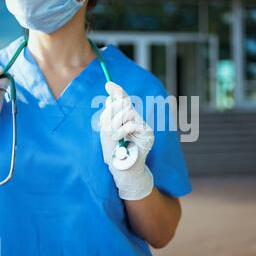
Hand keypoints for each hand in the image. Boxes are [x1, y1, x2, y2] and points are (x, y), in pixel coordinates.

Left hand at [100, 82, 154, 200]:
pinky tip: (119, 140)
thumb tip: (109, 98)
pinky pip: (131, 124)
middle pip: (124, 104)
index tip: (108, 84)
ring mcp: (144, 126)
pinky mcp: (148, 134)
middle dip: (112, 112)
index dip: (117, 91)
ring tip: (114, 137)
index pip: (124, 101)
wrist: (123, 171)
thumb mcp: (107, 133)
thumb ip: (109, 116)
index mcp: (127, 119)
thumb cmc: (114, 153)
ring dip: (115, 124)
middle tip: (107, 127)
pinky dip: (121, 131)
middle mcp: (137, 120)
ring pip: (127, 112)